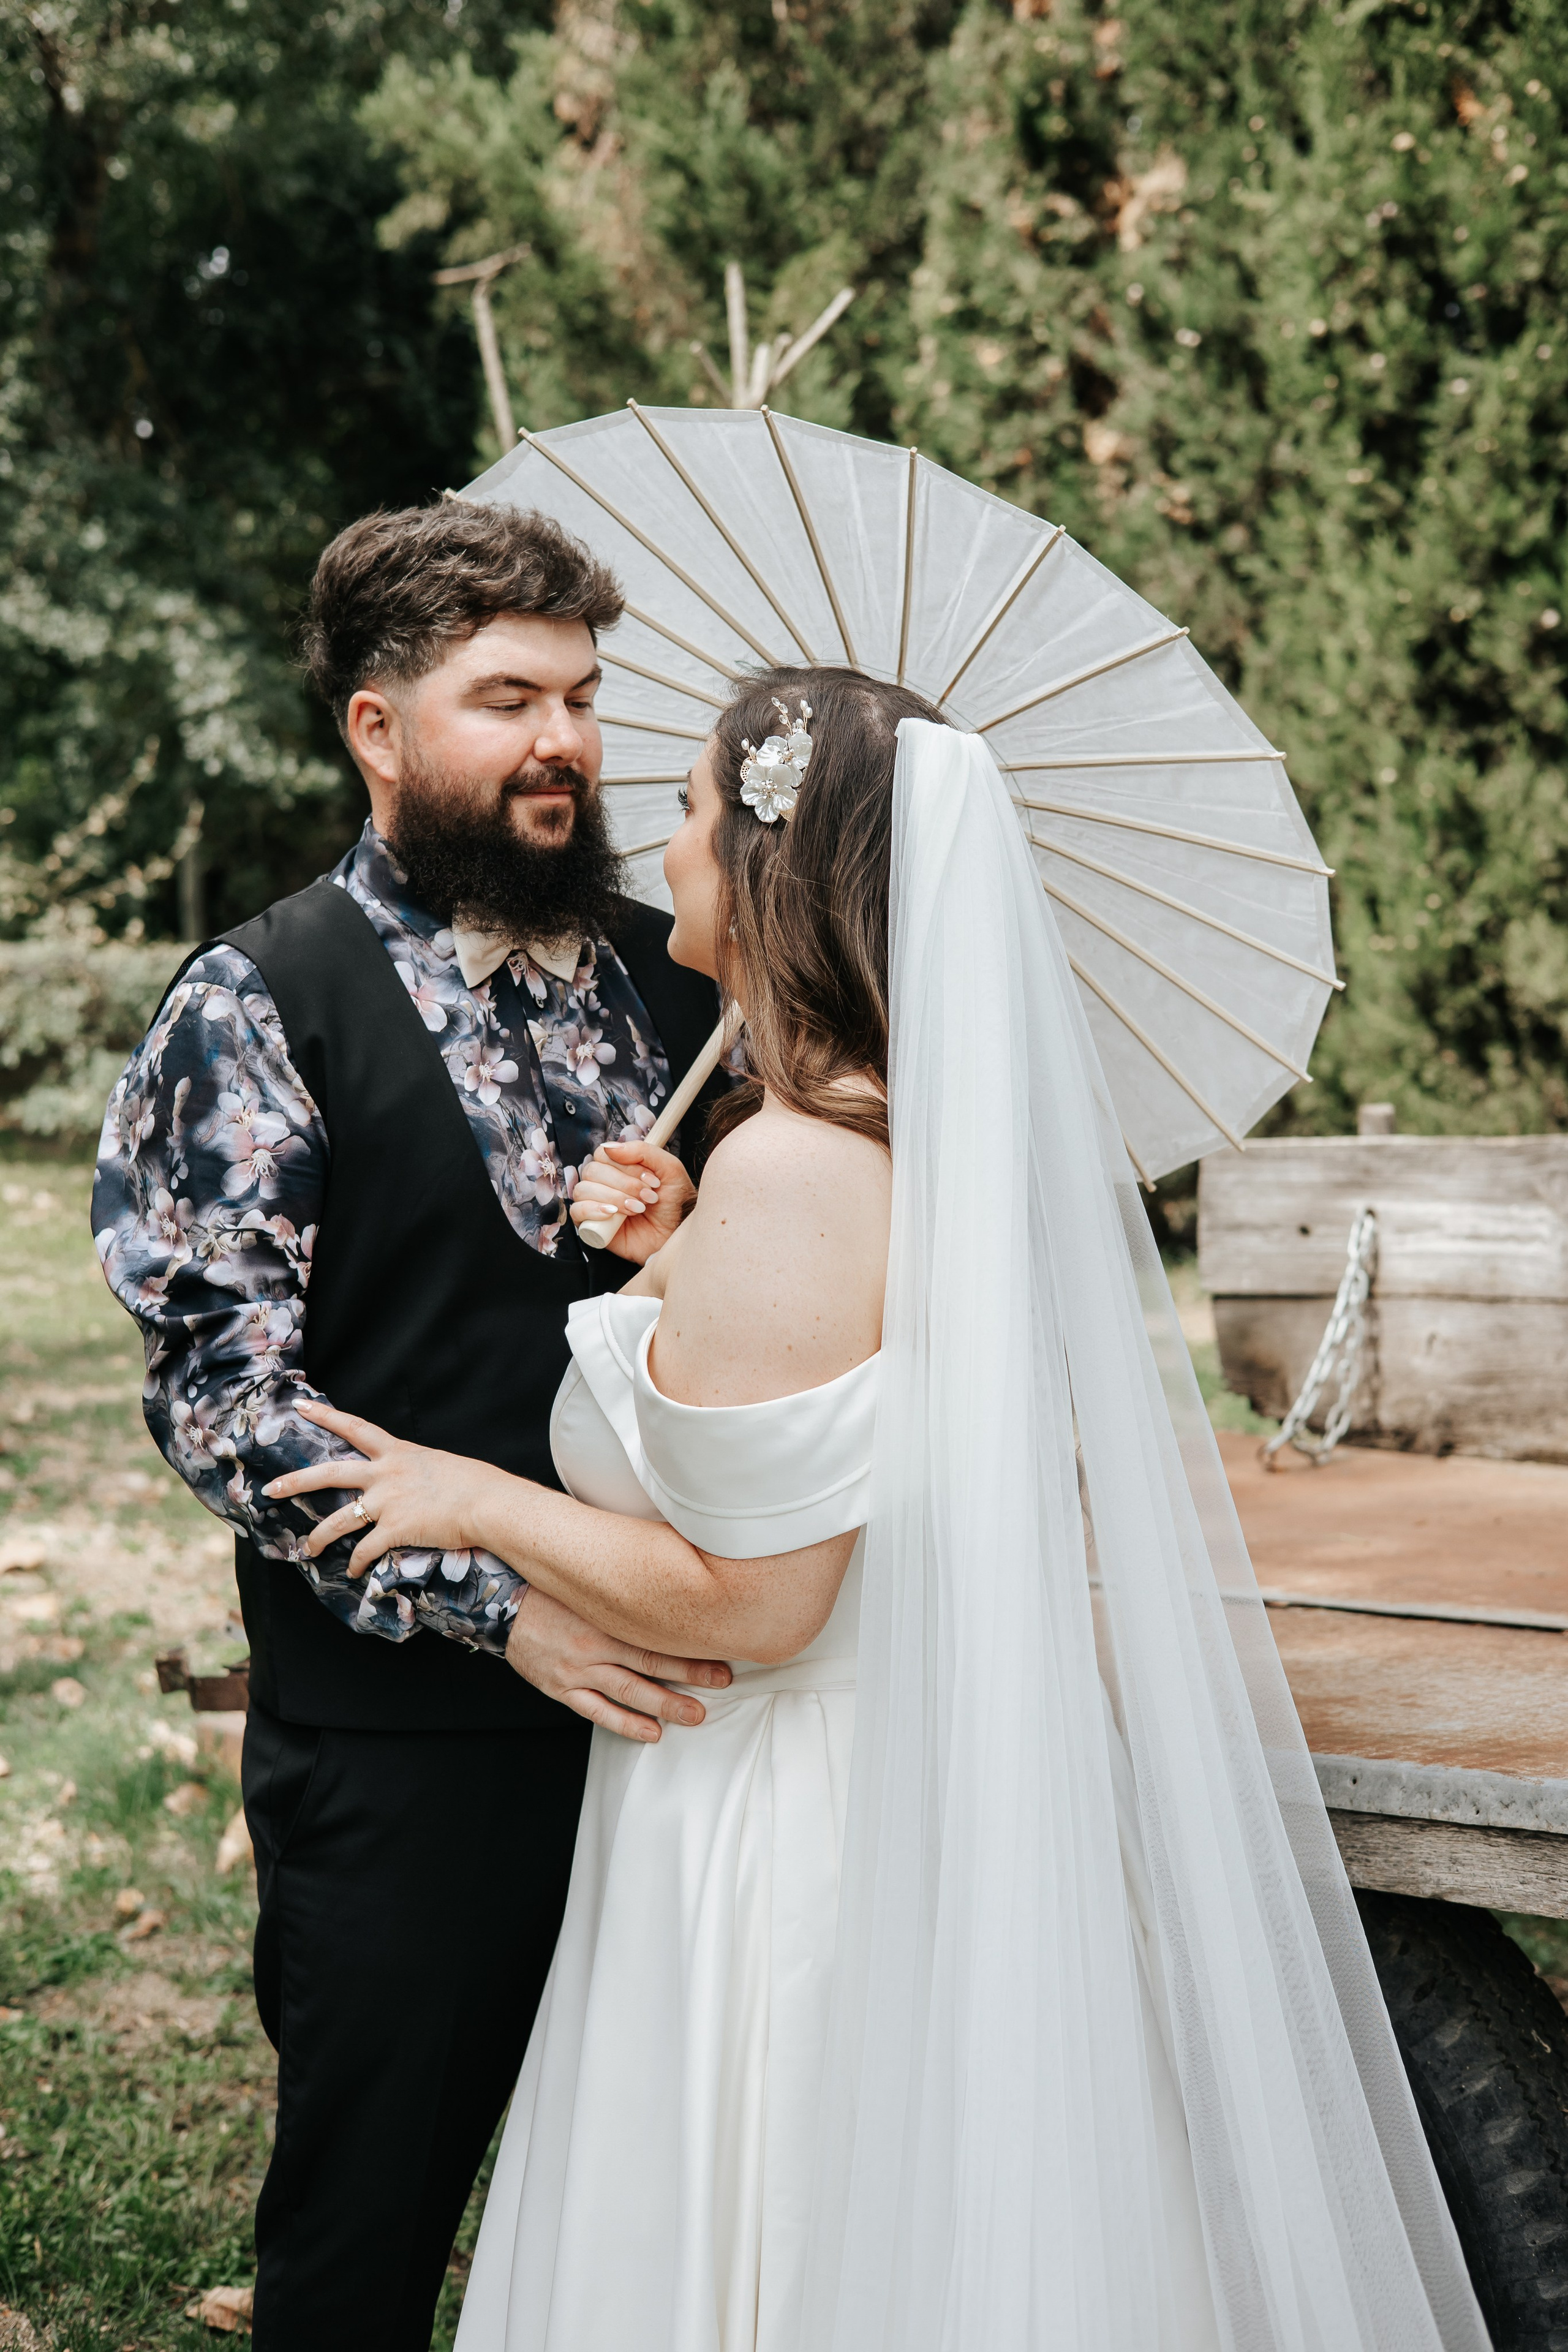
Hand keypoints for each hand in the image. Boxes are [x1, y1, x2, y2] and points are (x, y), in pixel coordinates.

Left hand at [263, 1399, 490, 1574]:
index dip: (326, 1416)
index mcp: (397, 1453)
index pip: (355, 1427)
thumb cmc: (475, 1484)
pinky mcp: (395, 1529)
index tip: (302, 1406)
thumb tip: (415, 1480)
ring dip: (319, 1537)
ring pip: (339, 1520)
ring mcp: (387, 1502)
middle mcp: (385, 1474)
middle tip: (271, 1489)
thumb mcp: (439, 1466)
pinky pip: (365, 1550)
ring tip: (307, 1550)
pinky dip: (357, 1563)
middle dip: (296, 1482)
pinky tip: (354, 1571)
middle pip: (329, 1474)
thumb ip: (417, 1471)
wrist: (488, 1503)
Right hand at [505, 1585, 730, 1741]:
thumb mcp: (589, 1579)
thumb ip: (625, 1584)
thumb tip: (666, 1576)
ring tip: (695, 1715)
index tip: (721, 1646)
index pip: (656, 1630)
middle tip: (721, 1681)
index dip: (690, 1641)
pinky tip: (651, 1732)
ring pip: (628, 1691)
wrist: (500, 1603)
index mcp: (604, 1612)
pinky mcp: (562, 1687)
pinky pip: (597, 1711)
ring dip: (665, 1704)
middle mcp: (593, 1643)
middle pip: (650, 1661)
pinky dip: (626, 1723)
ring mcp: (577, 1669)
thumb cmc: (550, 1588)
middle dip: (690, 1673)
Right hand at [569, 1139, 694, 1264]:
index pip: (603, 1154)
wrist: (677, 1235)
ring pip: (584, 1189)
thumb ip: (643, 1151)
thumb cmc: (674, 1203)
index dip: (625, 1165)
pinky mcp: (592, 1225)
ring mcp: (595, 1204)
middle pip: (592, 1171)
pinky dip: (593, 1210)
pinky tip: (613, 1214)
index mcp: (618, 1167)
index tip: (651, 1180)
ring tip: (638, 1209)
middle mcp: (604, 1183)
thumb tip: (610, 1147)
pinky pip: (576, 1211)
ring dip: (613, 1197)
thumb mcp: (669, 1169)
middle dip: (624, 1184)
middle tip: (648, 1197)